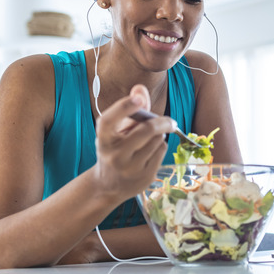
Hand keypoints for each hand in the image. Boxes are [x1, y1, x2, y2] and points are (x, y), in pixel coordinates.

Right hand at [92, 85, 173, 199]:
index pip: (109, 120)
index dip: (124, 107)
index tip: (138, 98)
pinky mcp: (144, 177)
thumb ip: (131, 109)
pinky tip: (151, 152)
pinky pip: (162, 152)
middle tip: (170, 121)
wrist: (109, 185)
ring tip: (151, 140)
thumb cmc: (115, 149)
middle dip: (162, 122)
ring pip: (158, 140)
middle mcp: (114, 154)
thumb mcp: (117, 130)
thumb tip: (140, 88)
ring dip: (160, 135)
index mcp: (103, 139)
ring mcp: (130, 168)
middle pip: (147, 130)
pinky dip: (160, 147)